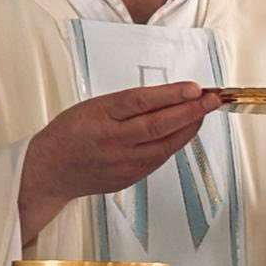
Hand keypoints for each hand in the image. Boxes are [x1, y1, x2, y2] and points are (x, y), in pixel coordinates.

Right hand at [18, 83, 220, 241]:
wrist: (51, 171)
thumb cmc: (71, 132)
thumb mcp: (94, 106)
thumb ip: (128, 104)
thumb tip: (169, 97)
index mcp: (100, 117)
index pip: (141, 103)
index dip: (170, 95)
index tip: (194, 87)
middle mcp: (112, 142)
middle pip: (159, 126)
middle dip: (191, 111)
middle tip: (213, 99)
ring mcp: (122, 164)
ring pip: (165, 145)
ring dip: (189, 128)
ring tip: (204, 112)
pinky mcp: (129, 179)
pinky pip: (158, 159)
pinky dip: (174, 143)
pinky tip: (185, 131)